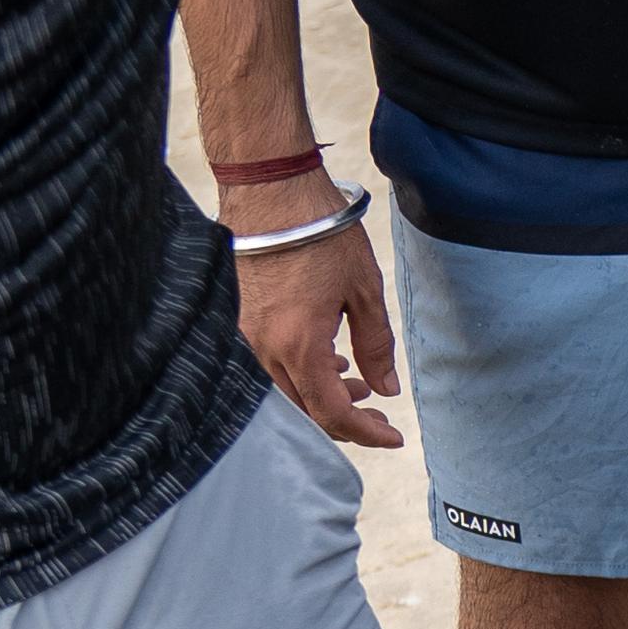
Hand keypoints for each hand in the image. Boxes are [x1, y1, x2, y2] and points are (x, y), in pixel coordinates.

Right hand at [234, 211, 401, 451]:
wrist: (271, 191)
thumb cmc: (320, 234)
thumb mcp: (365, 290)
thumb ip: (376, 346)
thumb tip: (386, 388)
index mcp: (299, 345)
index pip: (331, 414)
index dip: (365, 433)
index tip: (393, 437)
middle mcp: (263, 348)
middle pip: (303, 411)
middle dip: (345, 419)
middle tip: (378, 412)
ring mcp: (243, 336)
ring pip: (283, 391)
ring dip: (321, 396)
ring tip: (356, 382)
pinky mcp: (235, 321)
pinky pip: (265, 366)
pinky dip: (298, 374)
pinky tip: (325, 359)